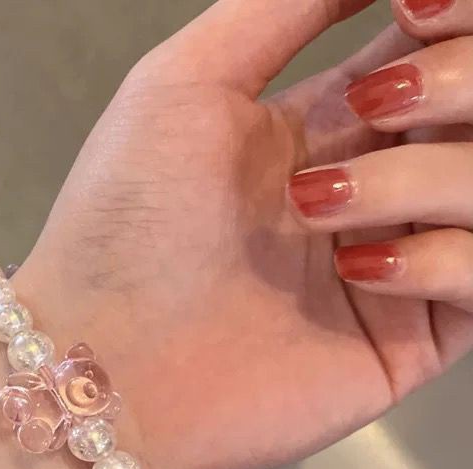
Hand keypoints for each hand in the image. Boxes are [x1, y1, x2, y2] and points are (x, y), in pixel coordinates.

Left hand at [11, 0, 472, 468]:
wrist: (105, 359)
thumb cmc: (126, 222)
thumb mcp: (181, 86)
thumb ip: (277, 10)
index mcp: (328, 128)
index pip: (437, 55)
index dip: (450, 24)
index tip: (413, 15)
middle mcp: (372, 188)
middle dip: (458, 82)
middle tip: (376, 106)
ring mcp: (396, 265)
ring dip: (421, 177)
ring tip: (317, 207)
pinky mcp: (407, 341)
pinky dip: (443, 259)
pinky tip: (356, 271)